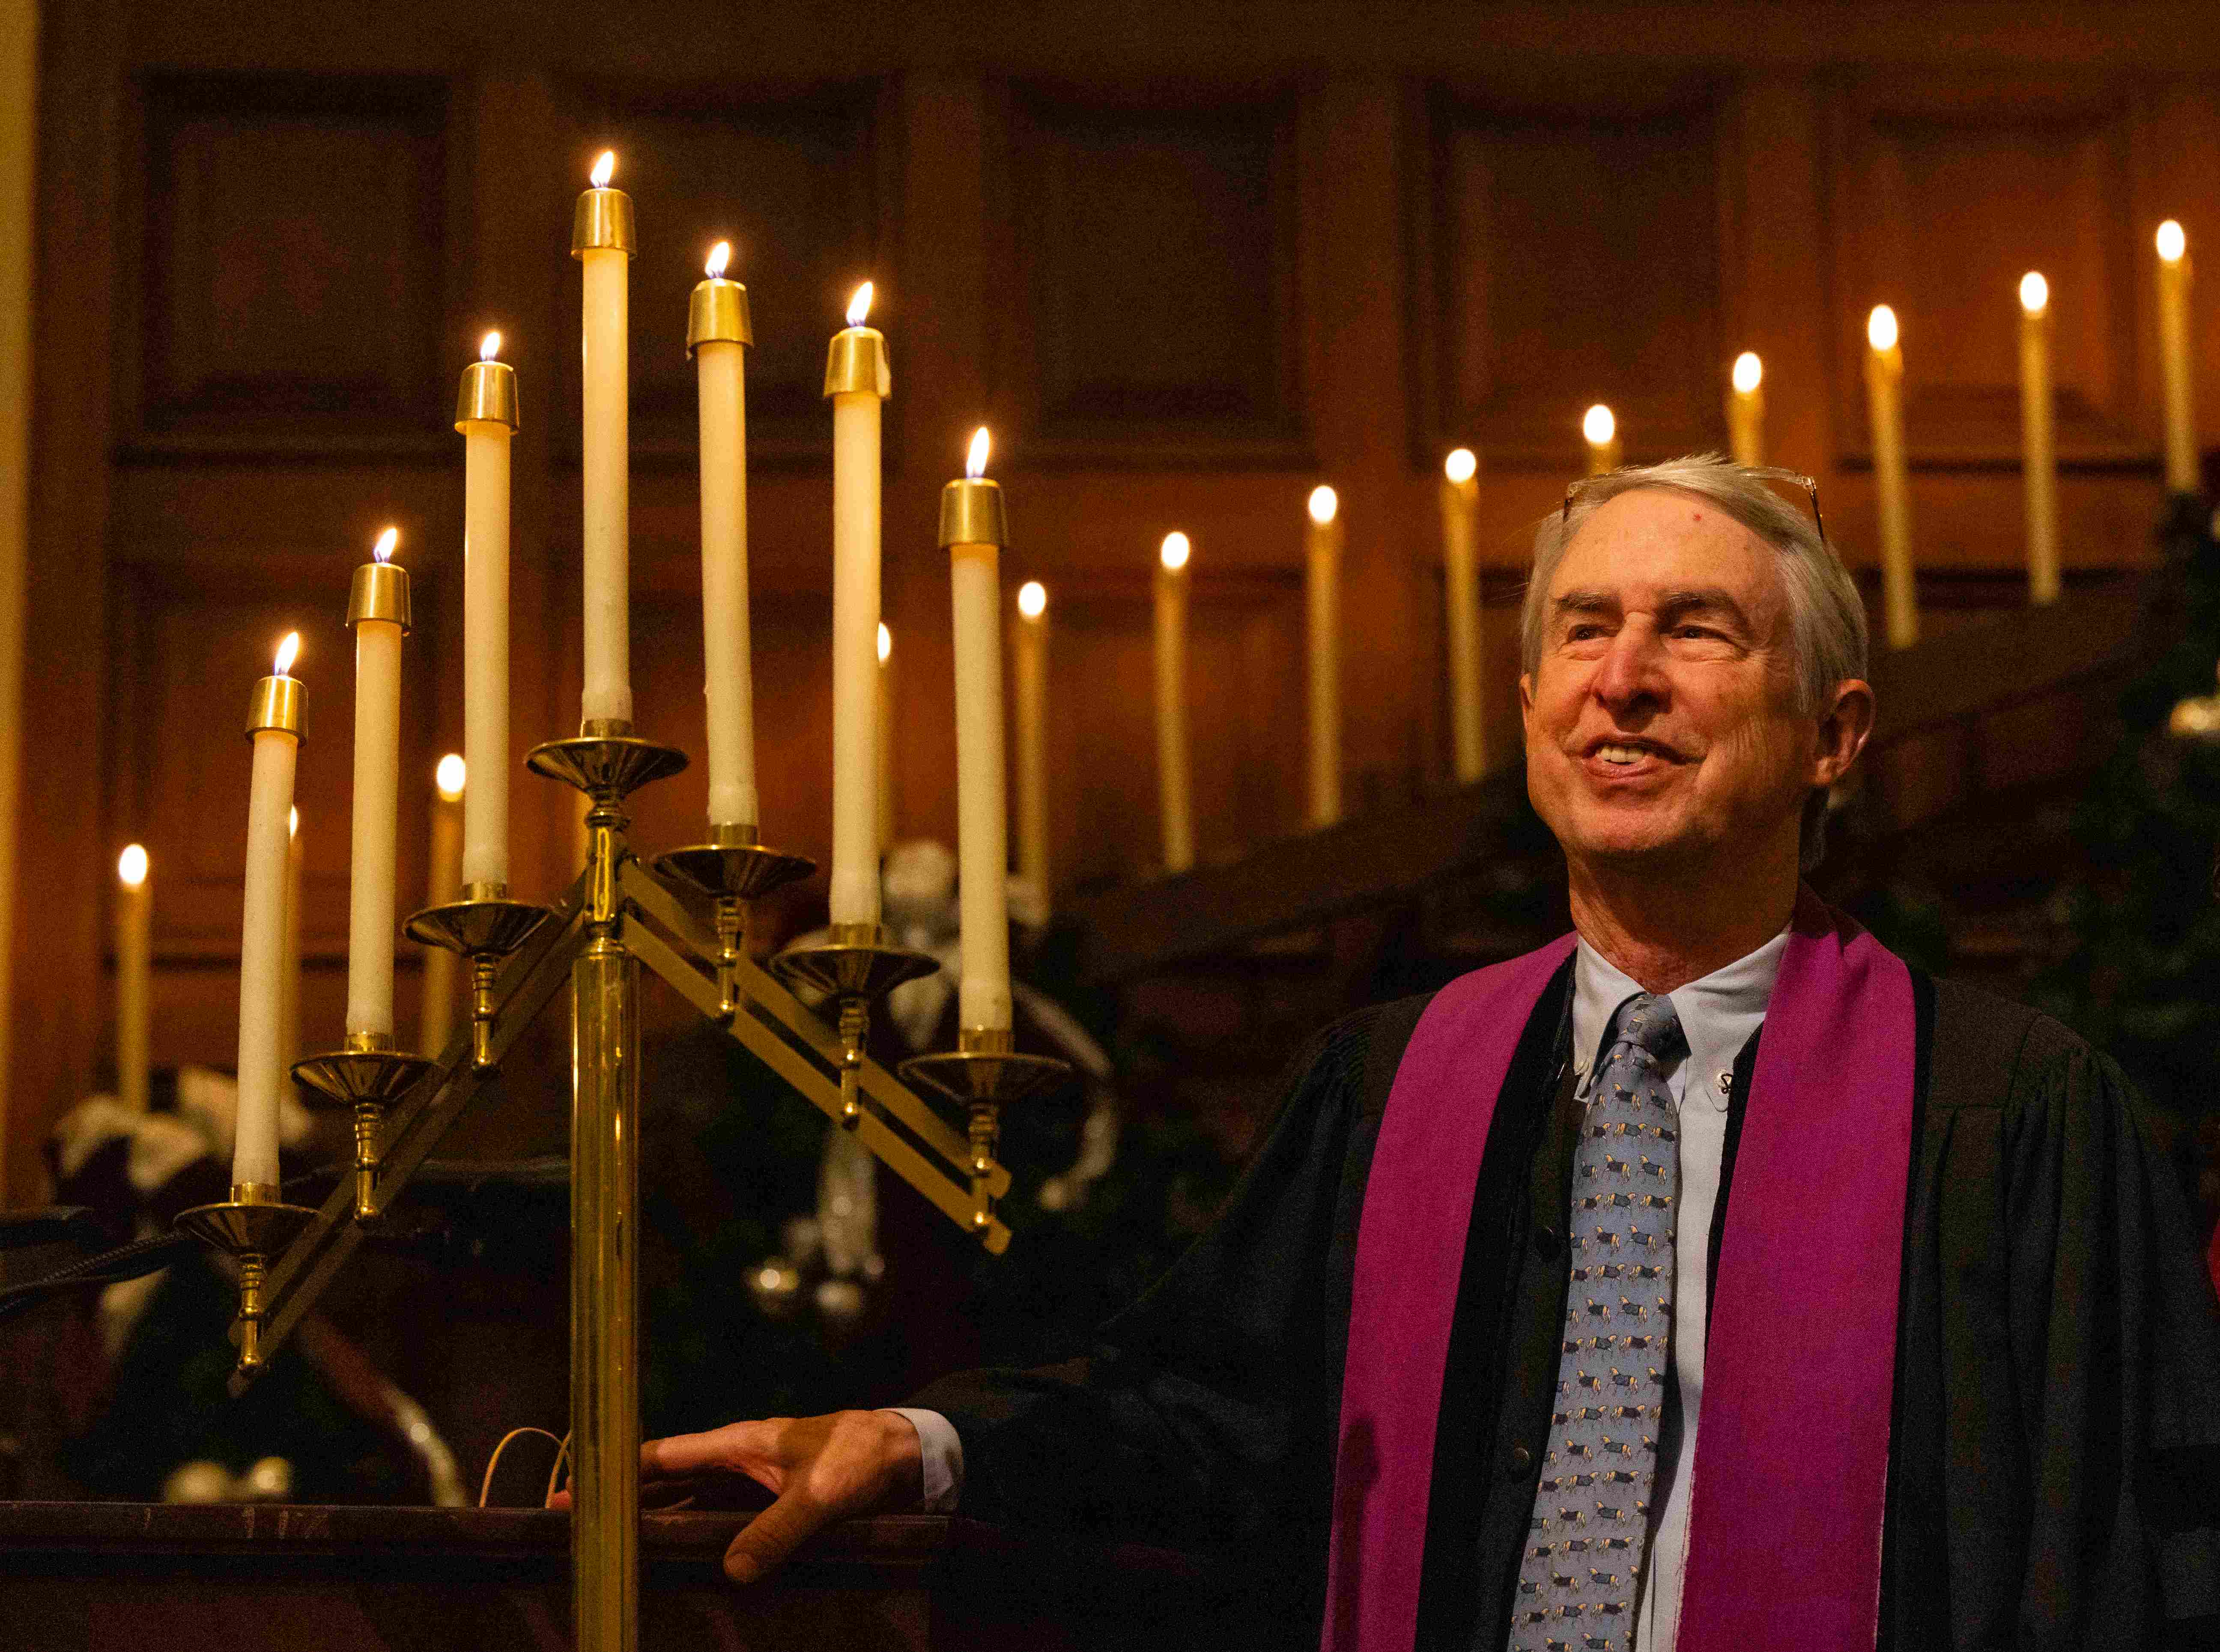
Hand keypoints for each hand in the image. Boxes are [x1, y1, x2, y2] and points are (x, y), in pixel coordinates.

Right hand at [551, 1409, 924, 1584]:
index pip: (664, 1456)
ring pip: (690, 1505)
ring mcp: (753, 1485)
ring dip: (655, 1525)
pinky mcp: (772, 1506)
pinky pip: (721, 1523)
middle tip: (576, 1533)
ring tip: (613, 1554)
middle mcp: (738, 1462)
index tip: (572, 1493)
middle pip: (666, 1484)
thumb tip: (733, 1569)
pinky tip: (680, 1565)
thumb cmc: (862, 1458)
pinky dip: (696, 1540)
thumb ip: (778, 1529)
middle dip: (622, 1505)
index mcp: (740, 1443)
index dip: (616, 1474)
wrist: (908, 1453)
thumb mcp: (820, 1494)